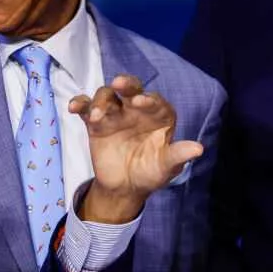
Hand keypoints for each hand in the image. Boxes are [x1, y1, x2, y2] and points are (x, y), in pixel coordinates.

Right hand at [71, 75, 202, 222]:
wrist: (125, 187)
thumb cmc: (150, 173)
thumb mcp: (166, 167)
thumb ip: (178, 155)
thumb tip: (198, 148)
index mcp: (159, 116)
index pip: (155, 102)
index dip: (149, 100)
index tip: (142, 103)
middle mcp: (137, 110)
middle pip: (131, 89)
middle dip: (126, 84)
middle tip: (120, 84)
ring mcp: (116, 114)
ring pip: (107, 96)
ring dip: (101, 101)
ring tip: (98, 116)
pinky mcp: (96, 122)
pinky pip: (87, 108)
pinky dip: (80, 104)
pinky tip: (74, 107)